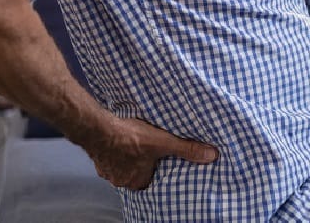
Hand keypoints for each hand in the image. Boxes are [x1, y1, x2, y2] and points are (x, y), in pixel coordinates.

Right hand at [87, 116, 217, 189]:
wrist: (100, 129)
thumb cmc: (130, 137)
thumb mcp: (164, 142)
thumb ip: (187, 149)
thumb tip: (210, 155)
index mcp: (138, 180)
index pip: (151, 181)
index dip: (156, 170)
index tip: (158, 161)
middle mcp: (122, 181)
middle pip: (136, 175)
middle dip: (141, 163)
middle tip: (147, 150)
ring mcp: (108, 172)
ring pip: (122, 167)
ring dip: (127, 157)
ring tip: (134, 144)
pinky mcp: (98, 161)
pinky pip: (109, 159)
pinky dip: (114, 152)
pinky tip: (119, 141)